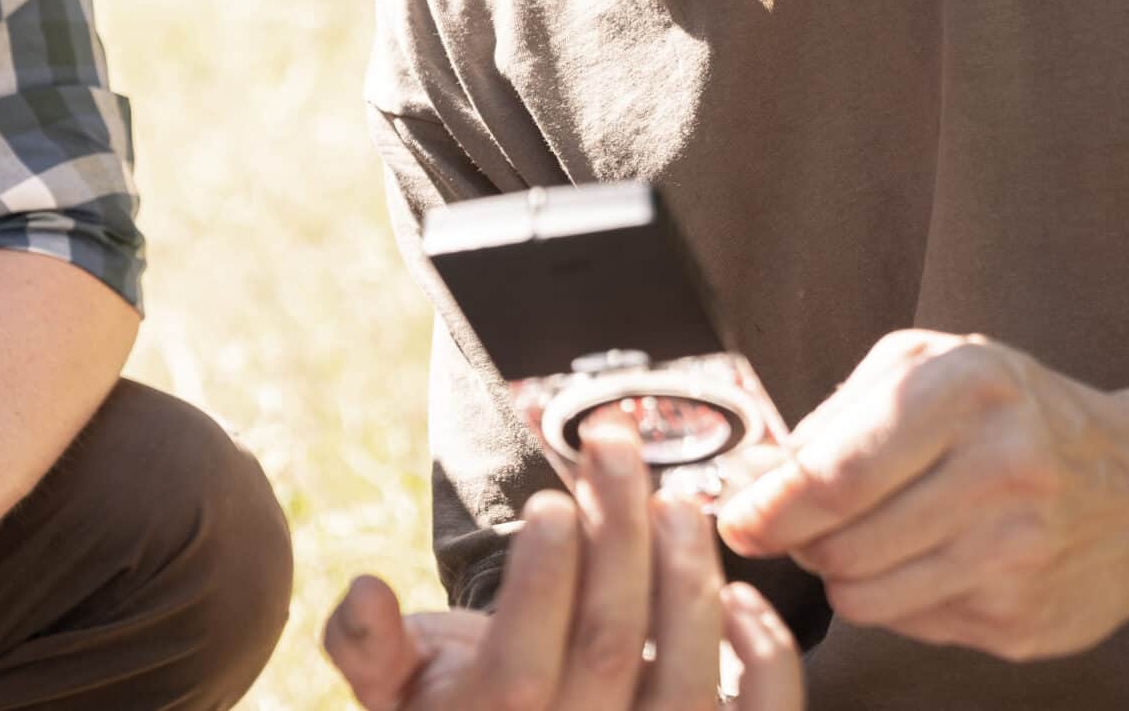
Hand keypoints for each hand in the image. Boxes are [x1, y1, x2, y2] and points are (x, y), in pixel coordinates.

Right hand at [324, 415, 801, 709]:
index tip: (549, 500)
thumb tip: (362, 591)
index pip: (524, 661)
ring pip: (689, 679)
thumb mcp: (393, 687)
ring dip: (688, 574)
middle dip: (617, 533)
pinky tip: (741, 596)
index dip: (542, 578)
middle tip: (614, 444)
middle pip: (611, 646)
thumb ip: (367, 648)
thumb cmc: (454, 703)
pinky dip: (766, 658)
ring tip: (677, 497)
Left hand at [718, 330, 1128, 662]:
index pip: (837, 471)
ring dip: (839, 573)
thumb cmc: (1014, 414)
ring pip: (865, 595)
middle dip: (794, 540)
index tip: (733, 516)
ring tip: (862, 537)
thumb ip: (839, 412)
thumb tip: (758, 477)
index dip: (768, 504)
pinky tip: (930, 559)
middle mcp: (1004, 471)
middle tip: (791, 526)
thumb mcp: (930, 365)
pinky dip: (896, 596)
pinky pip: (911, 623)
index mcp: (970, 389)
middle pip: (842, 542)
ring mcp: (1022, 556)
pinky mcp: (1027, 624)